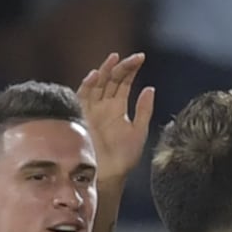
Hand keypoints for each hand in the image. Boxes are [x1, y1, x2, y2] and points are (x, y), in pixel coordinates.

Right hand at [77, 52, 155, 180]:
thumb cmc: (124, 157)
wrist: (108, 174)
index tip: (141, 57)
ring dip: (105, 70)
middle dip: (121, 66)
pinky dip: (87, 84)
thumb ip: (144, 110)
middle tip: (134, 57)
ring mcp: (91, 109)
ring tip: (114, 59)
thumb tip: (150, 88)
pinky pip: (82, 96)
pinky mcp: (81, 115)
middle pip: (111, 79)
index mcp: (117, 107)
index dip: (131, 69)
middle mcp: (103, 105)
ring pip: (97, 83)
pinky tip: (96, 75)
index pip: (124, 82)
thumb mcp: (139, 131)